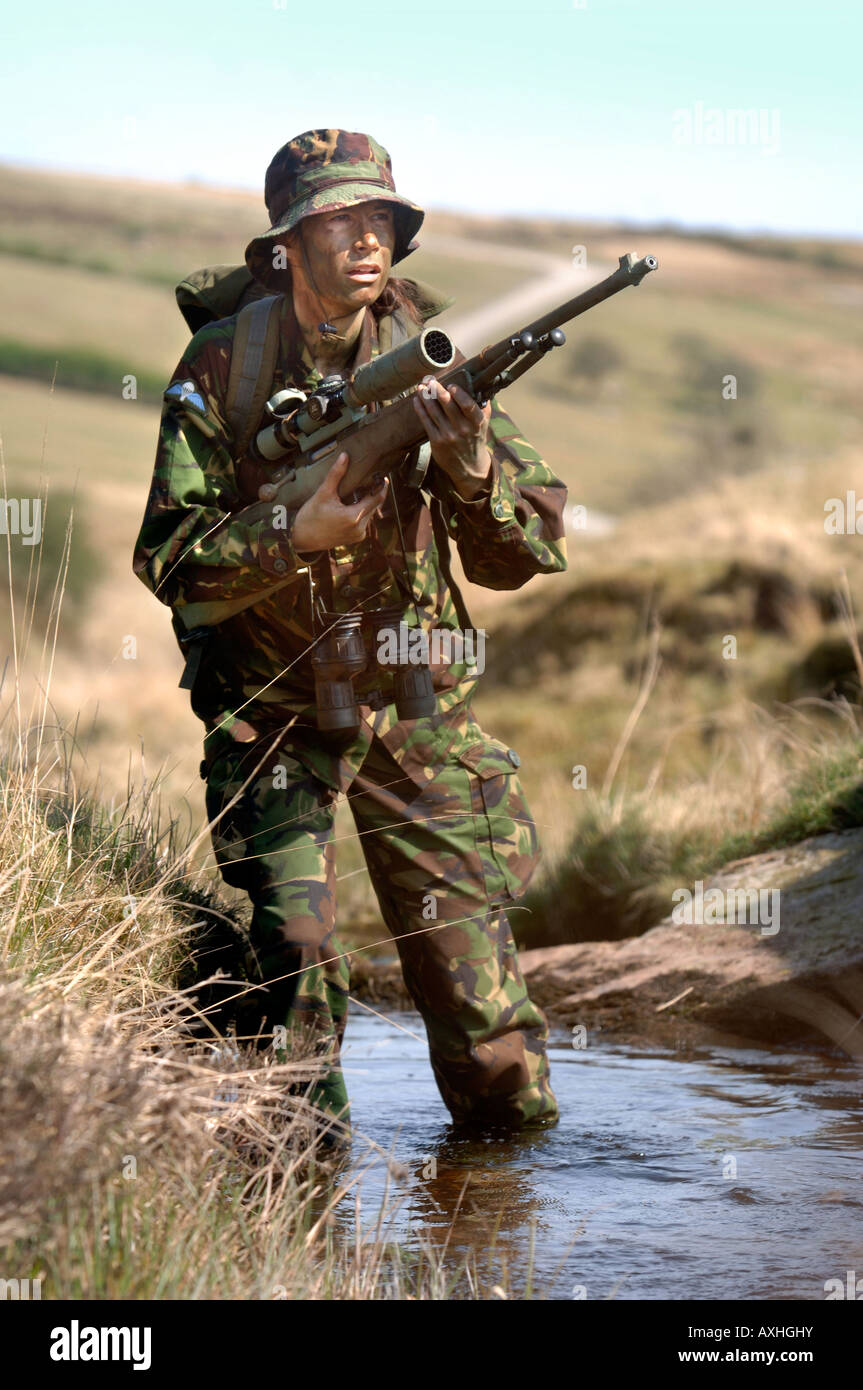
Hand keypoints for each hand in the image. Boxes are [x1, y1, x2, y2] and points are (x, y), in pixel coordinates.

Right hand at [291, 453, 387, 551]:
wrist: (302, 540)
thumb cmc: (310, 517)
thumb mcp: (323, 493)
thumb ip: (336, 474)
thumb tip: (345, 456)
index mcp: (354, 517)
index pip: (377, 499)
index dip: (382, 486)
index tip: (383, 476)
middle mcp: (360, 528)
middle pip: (374, 506)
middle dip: (373, 493)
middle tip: (371, 479)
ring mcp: (358, 535)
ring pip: (370, 514)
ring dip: (367, 502)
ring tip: (362, 489)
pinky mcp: (355, 538)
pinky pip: (364, 522)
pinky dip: (361, 511)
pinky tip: (354, 503)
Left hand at [412, 382, 492, 498]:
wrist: (470, 466)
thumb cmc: (475, 438)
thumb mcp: (483, 424)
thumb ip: (481, 406)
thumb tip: (477, 384)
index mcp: (477, 422)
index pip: (468, 405)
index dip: (459, 394)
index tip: (451, 385)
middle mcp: (463, 429)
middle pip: (448, 405)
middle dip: (437, 390)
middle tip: (430, 381)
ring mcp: (449, 436)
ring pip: (434, 412)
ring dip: (425, 397)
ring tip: (420, 387)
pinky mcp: (437, 441)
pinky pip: (426, 422)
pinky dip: (420, 409)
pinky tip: (417, 400)